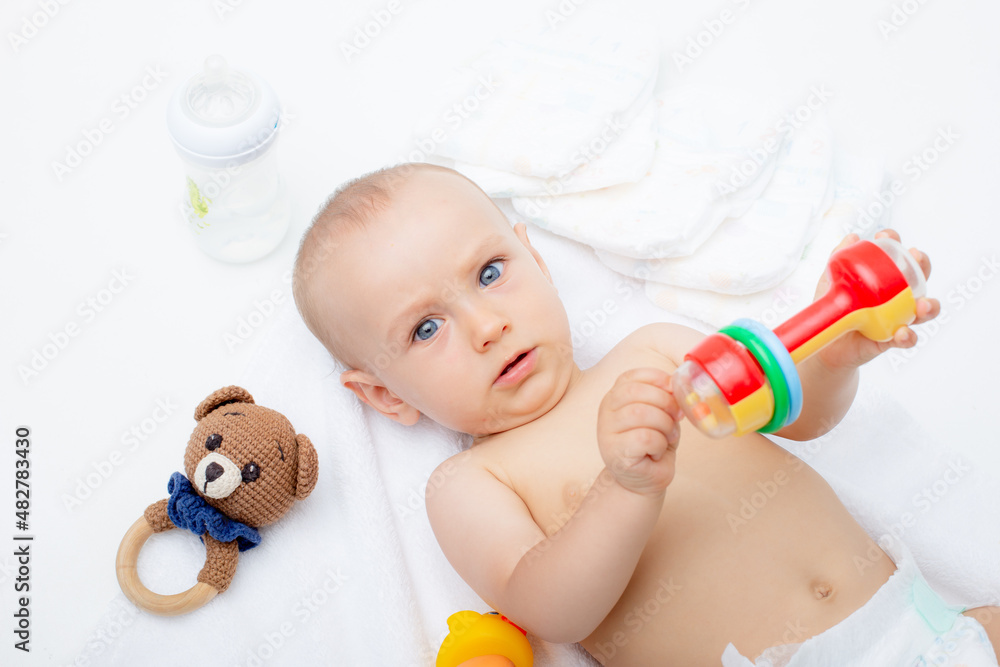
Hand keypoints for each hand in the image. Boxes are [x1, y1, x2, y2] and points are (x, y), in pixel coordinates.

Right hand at [596, 367, 682, 495]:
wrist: (643, 481)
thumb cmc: (653, 445)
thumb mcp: (661, 415)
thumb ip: (665, 398)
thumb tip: (677, 386)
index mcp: (615, 397)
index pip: (631, 377)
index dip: (656, 379)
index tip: (673, 390)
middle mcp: (606, 411)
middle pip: (635, 392)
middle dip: (665, 402)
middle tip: (676, 418)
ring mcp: (606, 431)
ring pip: (641, 413)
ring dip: (664, 425)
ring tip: (668, 437)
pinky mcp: (614, 452)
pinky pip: (645, 437)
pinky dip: (660, 444)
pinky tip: (657, 452)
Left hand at [814, 229, 939, 369]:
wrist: (824, 344)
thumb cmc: (835, 310)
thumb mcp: (832, 282)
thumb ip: (839, 258)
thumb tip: (852, 237)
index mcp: (884, 278)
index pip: (896, 256)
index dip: (895, 243)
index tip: (884, 237)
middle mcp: (897, 296)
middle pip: (919, 278)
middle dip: (922, 265)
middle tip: (916, 257)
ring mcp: (897, 318)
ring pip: (923, 311)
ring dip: (929, 306)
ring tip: (923, 305)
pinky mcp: (890, 340)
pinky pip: (907, 339)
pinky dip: (908, 336)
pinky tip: (903, 333)